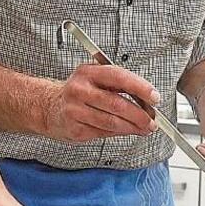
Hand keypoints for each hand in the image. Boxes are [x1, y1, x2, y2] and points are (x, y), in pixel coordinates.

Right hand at [41, 65, 159, 142]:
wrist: (49, 106)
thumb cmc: (80, 91)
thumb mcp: (96, 79)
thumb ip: (119, 85)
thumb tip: (147, 99)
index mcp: (88, 72)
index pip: (119, 77)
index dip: (140, 88)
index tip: (154, 97)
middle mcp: (79, 90)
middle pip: (117, 104)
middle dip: (139, 115)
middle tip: (152, 121)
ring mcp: (75, 110)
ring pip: (111, 122)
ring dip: (132, 127)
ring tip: (144, 128)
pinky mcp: (75, 128)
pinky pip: (103, 132)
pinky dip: (119, 133)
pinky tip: (127, 130)